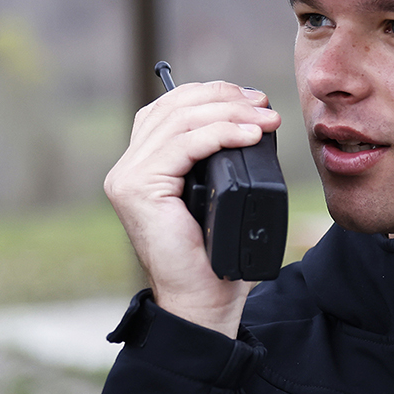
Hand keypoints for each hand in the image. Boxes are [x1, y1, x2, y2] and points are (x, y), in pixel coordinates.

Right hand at [101, 80, 281, 337]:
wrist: (202, 299)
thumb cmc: (216, 255)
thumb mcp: (220, 194)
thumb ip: (221, 158)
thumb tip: (253, 119)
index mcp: (143, 165)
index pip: (171, 108)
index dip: (212, 94)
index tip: (253, 101)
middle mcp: (128, 167)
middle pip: (174, 107)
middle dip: (224, 98)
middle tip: (264, 106)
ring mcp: (128, 177)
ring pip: (180, 121)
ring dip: (229, 113)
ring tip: (265, 120)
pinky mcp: (138, 188)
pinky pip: (184, 145)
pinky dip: (221, 134)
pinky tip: (250, 136)